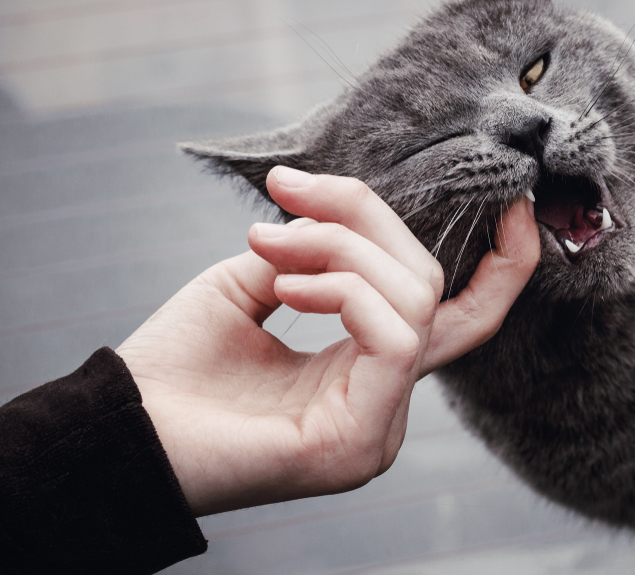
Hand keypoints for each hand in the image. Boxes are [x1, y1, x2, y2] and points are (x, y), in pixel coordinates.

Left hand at [116, 167, 539, 515]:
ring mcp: (378, 428)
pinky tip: (286, 286)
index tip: (515, 201)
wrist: (120, 427)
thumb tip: (330, 213)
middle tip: (287, 194)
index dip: (503, 263)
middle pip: (428, 284)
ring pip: (414, 299)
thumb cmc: (174, 363)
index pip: (462, 315)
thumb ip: (310, 250)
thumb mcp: (251, 281)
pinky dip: (343, 288)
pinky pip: (395, 335)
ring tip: (267, 241)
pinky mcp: (360, 440)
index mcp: (366, 370)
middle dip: (365, 219)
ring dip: (341, 247)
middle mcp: (385, 403)